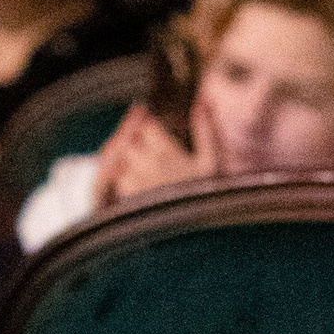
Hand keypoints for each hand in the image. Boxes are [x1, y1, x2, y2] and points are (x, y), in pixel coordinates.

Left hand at [90, 104, 206, 209]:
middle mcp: (148, 163)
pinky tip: (146, 189)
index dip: (153, 131)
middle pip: (131, 141)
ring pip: (124, 160)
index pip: (147, 127)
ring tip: (150, 174)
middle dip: (139, 146)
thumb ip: (205, 130)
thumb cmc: (208, 193)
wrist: (200, 229)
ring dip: (133, 164)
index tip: (161, 141)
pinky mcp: (131, 197)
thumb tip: (201, 104)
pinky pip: (121, 181)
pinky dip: (129, 182)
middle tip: (153, 158)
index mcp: (167, 150)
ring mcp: (137, 181)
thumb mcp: (212, 160)